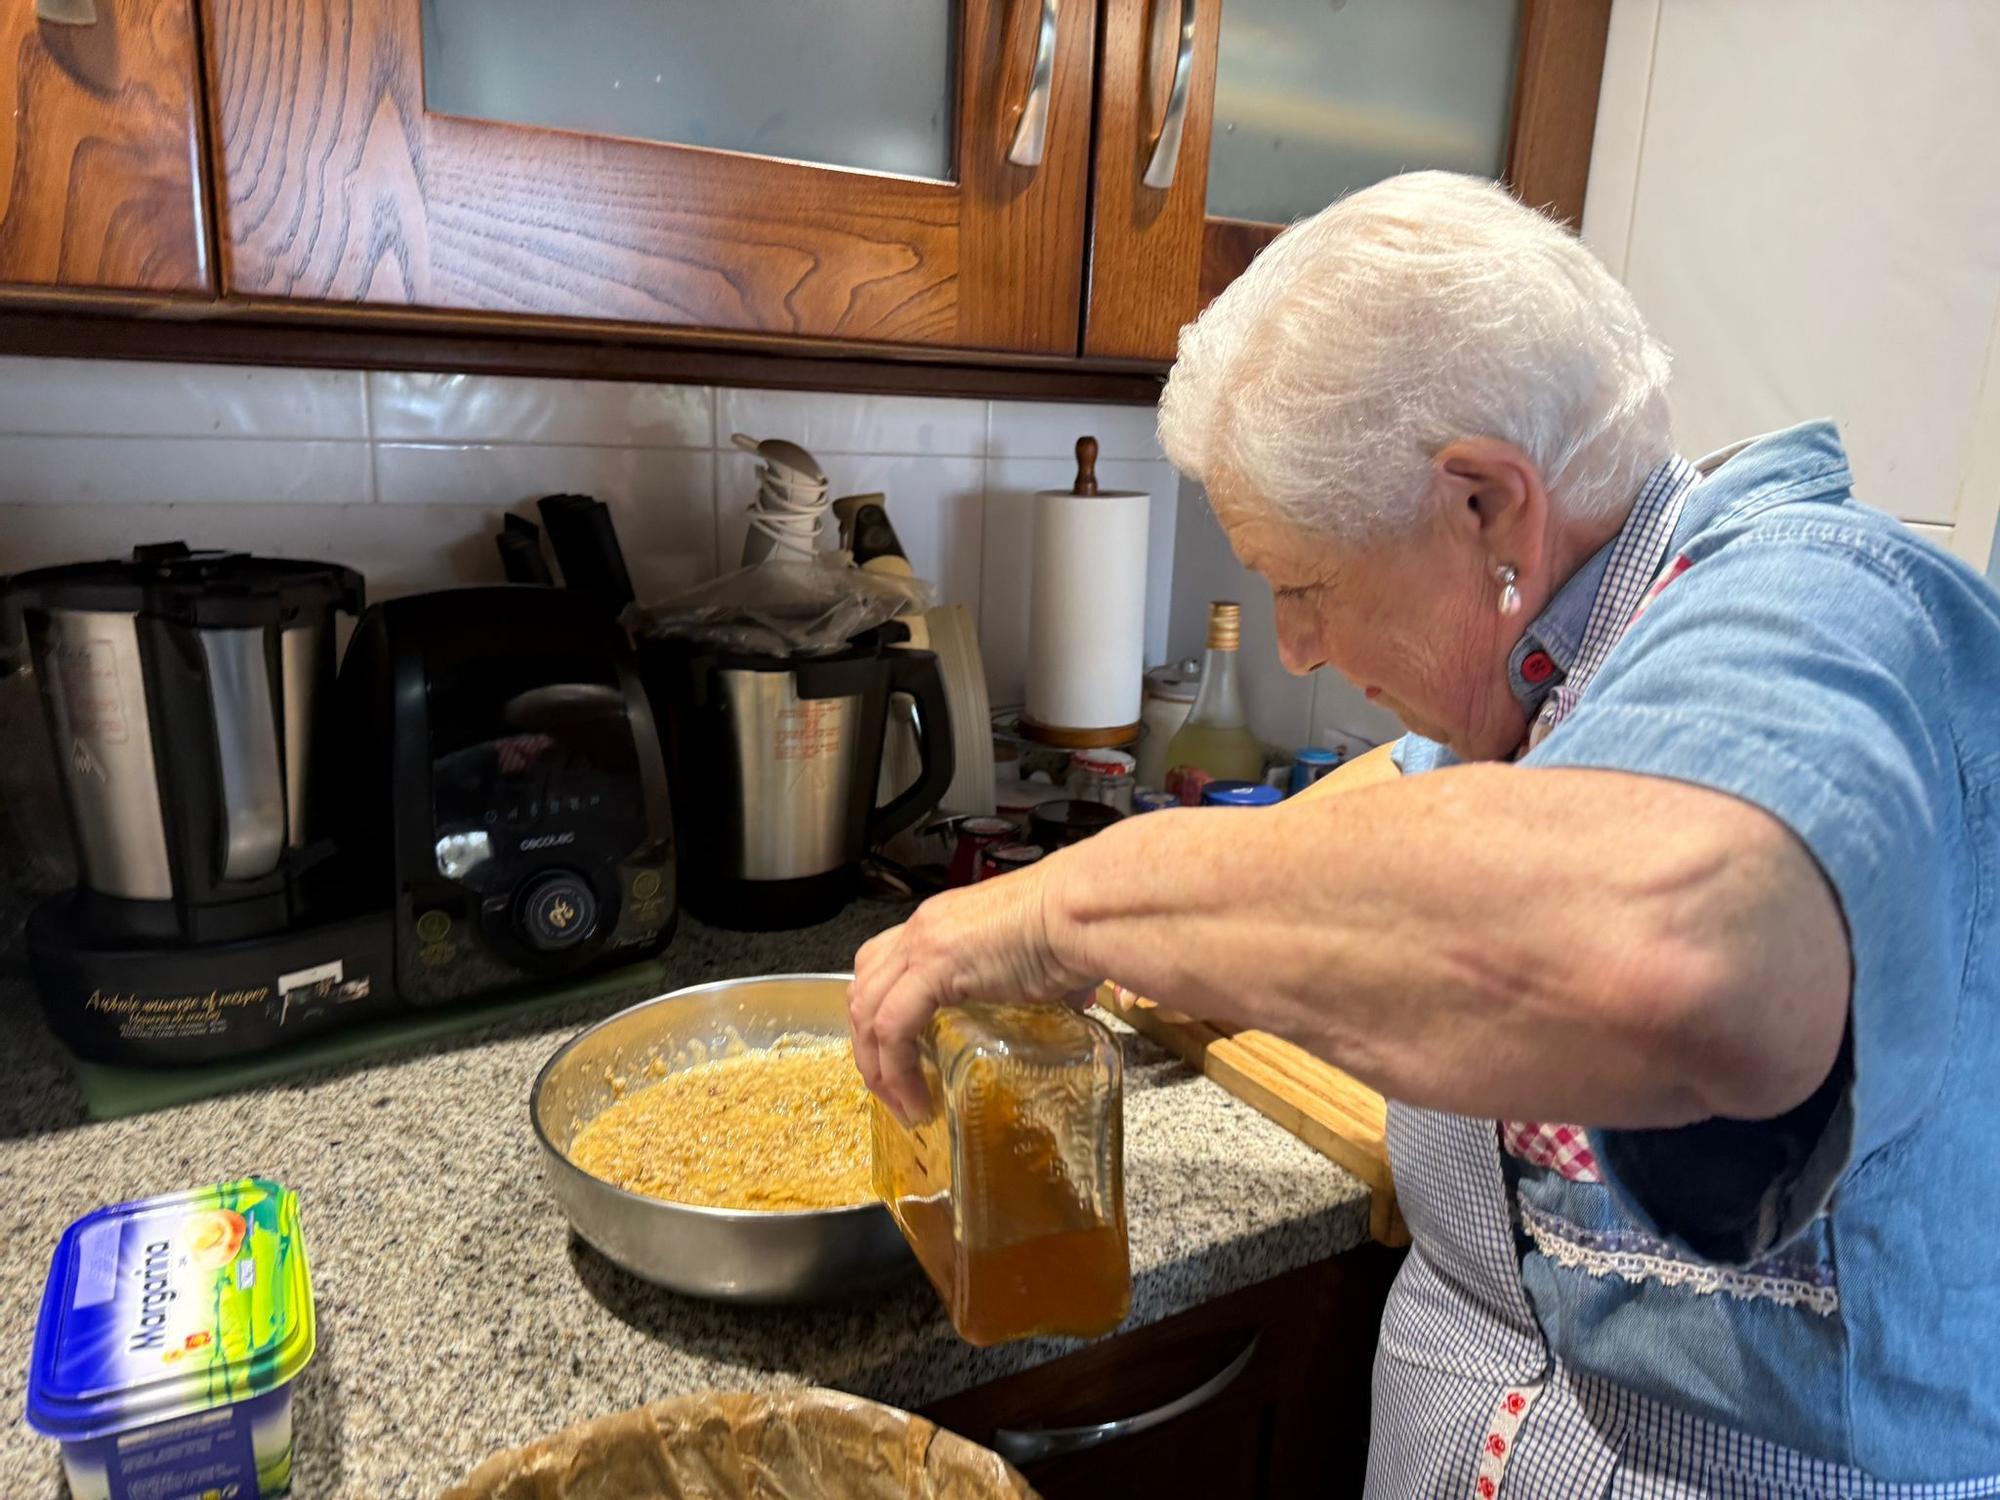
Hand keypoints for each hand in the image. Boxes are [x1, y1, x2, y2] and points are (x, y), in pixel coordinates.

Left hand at [848, 862, 1095, 1121]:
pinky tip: (915, 1098)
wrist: (1085, 909)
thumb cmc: (1077, 925)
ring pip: (866, 1012)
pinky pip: (892, 1028)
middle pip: (863, 989)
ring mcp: (923, 945)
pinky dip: (896, 1070)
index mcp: (942, 922)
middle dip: (868, 1046)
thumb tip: (1079, 999)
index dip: (879, 1014)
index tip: (896, 1056)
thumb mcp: (1045, 955)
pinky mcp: (933, 967)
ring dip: (877, 1067)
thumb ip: (1048, 978)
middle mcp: (923, 928)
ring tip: (902, 1106)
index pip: (883, 965)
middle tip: (891, 1090)